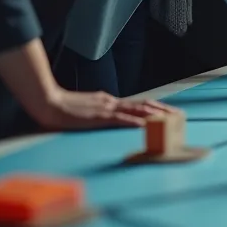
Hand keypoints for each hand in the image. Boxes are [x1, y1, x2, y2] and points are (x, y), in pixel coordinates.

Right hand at [35, 89, 177, 130]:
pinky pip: (120, 119)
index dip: (154, 107)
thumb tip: (108, 116)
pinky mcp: (98, 117)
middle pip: (143, 104)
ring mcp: (106, 108)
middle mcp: (111, 102)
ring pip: (136, 110)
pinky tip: (144, 125)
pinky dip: (134, 122)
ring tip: (170, 119)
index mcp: (108, 101)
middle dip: (162, 110)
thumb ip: (98, 110)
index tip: (168, 111)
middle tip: (178, 115)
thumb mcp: (86, 109)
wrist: (48, 103)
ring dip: (155, 115)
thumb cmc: (63, 108)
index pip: (136, 103)